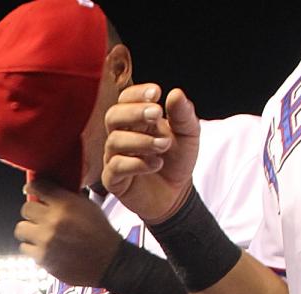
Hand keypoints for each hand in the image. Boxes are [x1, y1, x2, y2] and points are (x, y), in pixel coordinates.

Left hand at [15, 179, 121, 285]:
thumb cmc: (100, 233)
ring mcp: (45, 240)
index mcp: (65, 204)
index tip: (31, 189)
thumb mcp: (88, 206)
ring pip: (21, 229)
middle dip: (31, 212)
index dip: (33, 187)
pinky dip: (32, 247)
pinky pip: (25, 248)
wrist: (107, 261)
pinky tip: (43, 247)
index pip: (38, 187)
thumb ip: (67, 198)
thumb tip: (49, 192)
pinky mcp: (41, 257)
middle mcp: (53, 220)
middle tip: (37, 216)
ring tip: (38, 233)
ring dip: (28, 230)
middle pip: (25, 209)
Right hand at [102, 83, 199, 222]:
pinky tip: (156, 164)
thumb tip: (175, 93)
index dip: (137, 93)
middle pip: (113, 116)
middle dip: (134, 112)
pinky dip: (138, 163)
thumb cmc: (177, 161)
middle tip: (156, 114)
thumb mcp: (188, 134)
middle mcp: (122, 136)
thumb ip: (183, 115)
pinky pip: (116, 166)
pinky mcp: (112, 180)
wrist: (175, 194)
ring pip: (115, 141)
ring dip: (141, 140)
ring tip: (163, 145)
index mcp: (137, 121)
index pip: (126, 99)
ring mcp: (114, 158)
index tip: (156, 93)